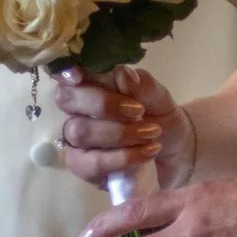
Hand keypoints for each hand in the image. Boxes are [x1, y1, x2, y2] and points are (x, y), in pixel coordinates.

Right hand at [54, 65, 192, 191]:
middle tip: (139, 111)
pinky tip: (147, 151)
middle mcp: (75, 108)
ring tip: (151, 133)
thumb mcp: (158, 96)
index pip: (64, 70)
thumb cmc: (158, 114)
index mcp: (90, 81)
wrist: (172, 149)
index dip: (64, 70)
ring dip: (119, 133)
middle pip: (67, 99)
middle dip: (103, 104)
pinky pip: (92, 163)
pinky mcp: (82, 166)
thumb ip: (142, 85)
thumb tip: (122, 74)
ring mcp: (75, 138)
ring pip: (80, 132)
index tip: (80, 75)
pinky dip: (122, 157)